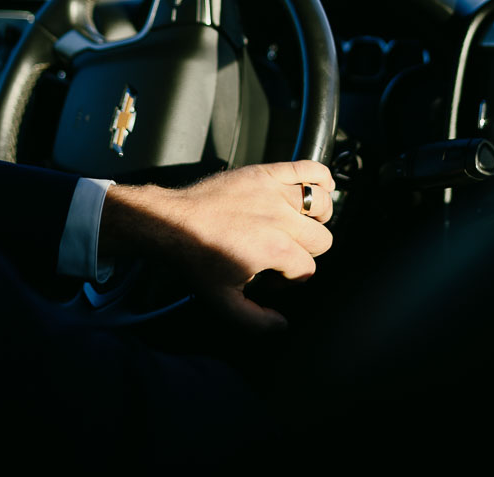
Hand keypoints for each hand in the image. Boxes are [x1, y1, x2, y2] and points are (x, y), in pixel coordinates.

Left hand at [100, 161, 334, 329]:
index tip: (270, 276)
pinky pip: (308, 168)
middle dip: (305, 251)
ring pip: (321, 204)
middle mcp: (280, 218)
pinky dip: (320, 177)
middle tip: (280, 253)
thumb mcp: (222, 301)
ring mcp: (274, 192)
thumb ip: (255, 320)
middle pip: (321, 238)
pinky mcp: (266, 173)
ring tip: (297, 225)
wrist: (172, 222)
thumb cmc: (196, 260)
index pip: (308, 268)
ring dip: (316, 218)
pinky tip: (319, 188)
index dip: (291, 278)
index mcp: (275, 249)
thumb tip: (282, 324)